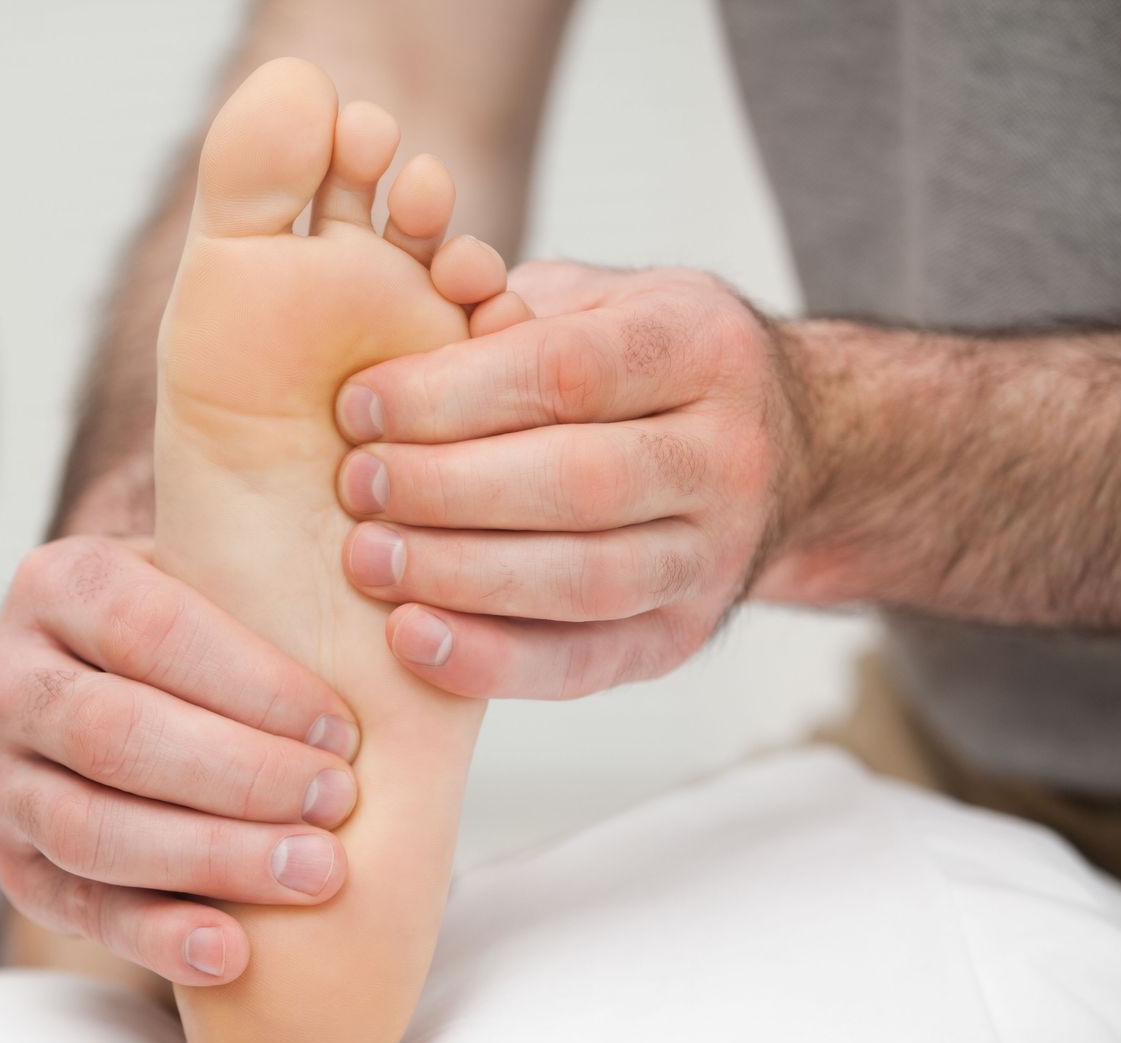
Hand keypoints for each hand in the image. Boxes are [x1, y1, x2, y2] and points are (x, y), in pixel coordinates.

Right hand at [0, 535, 359, 985]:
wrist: (108, 679)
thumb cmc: (195, 633)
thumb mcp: (211, 576)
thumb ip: (264, 581)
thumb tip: (400, 608)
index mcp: (55, 584)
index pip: (146, 629)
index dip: (250, 683)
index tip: (342, 727)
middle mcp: (5, 678)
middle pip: (113, 733)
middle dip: (238, 775)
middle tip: (337, 801)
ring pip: (88, 829)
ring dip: (210, 858)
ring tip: (312, 875)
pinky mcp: (13, 862)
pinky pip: (76, 908)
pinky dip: (155, 936)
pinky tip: (232, 951)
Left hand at [331, 261, 806, 698]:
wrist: (765, 446)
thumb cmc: (626, 363)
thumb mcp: (585, 301)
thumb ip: (504, 310)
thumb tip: (402, 310)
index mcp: (699, 346)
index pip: (567, 372)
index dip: (450, 393)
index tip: (358, 405)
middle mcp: (725, 455)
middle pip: (580, 481)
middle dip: (449, 488)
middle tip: (355, 485)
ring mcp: (714, 556)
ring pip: (586, 580)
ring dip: (463, 577)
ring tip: (369, 560)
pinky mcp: (681, 637)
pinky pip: (584, 662)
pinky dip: (491, 661)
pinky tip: (409, 637)